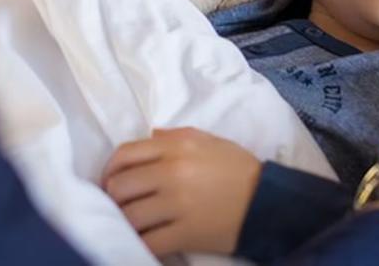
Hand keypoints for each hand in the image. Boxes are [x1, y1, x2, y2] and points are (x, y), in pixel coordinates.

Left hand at [102, 127, 261, 257]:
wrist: (267, 201)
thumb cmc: (237, 169)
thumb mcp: (209, 141)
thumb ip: (175, 136)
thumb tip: (149, 137)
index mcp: (177, 147)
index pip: (125, 154)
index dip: (110, 169)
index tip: (111, 180)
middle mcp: (173, 173)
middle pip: (120, 186)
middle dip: (113, 197)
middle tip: (119, 204)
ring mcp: (178, 205)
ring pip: (129, 216)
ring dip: (124, 222)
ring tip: (129, 223)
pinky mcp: (185, 234)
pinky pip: (148, 242)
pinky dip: (139, 242)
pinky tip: (143, 240)